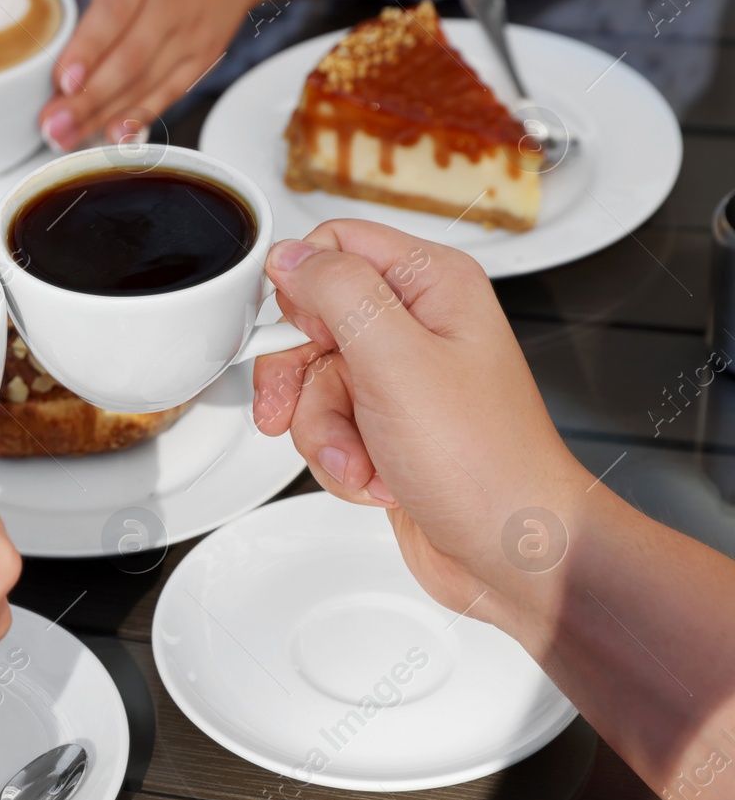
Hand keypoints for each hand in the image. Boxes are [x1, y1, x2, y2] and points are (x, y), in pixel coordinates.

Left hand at [22, 0, 435, 148]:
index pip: (113, 13)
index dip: (88, 50)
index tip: (61, 80)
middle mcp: (169, 2)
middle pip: (128, 60)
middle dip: (88, 100)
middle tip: (50, 127)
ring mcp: (190, 34)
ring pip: (147, 84)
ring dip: (106, 117)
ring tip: (65, 141)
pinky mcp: (203, 57)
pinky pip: (170, 94)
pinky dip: (142, 118)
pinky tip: (114, 139)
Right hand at [250, 221, 589, 623]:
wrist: (510, 552)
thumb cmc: (483, 463)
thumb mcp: (397, 361)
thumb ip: (337, 293)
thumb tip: (288, 257)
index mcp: (431, 285)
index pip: (335, 246)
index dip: (302, 289)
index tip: (297, 333)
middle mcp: (417, 325)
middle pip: (311, 321)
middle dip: (301, 379)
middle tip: (298, 407)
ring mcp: (401, 379)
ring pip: (313, 384)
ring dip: (324, 432)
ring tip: (362, 460)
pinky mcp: (385, 427)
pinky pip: (327, 427)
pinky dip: (339, 460)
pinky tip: (375, 479)